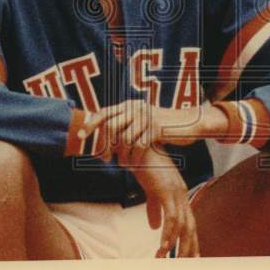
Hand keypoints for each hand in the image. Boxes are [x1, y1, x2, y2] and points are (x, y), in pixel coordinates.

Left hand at [81, 100, 227, 163]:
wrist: (188, 124)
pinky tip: (134, 165)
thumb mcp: (143, 120)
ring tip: (122, 165)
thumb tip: (105, 135)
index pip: (104, 112)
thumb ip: (127, 123)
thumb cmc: (163, 127)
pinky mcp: (156, 128)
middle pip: (111, 126)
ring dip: (121, 155)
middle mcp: (136, 108)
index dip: (91, 124)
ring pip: (124, 139)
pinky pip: (139, 145)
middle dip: (104, 145)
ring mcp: (146, 117)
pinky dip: (134, 158)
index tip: (80, 136)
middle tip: (104, 159)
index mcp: (130, 104)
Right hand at [132, 146, 199, 257]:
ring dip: (175, 245)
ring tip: (165, 260)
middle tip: (188, 266)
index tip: (192, 258)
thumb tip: (154, 228)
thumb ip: (154, 207)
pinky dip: (167, 235)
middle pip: (191, 227)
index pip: (189, 222)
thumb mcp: (150, 189)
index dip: (191, 241)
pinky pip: (170, 218)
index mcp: (179, 195)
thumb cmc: (144, 164)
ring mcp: (175, 193)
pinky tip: (162, 247)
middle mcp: (182, 195)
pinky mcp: (166, 191)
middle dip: (190, 248)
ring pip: (182, 226)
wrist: (138, 145)